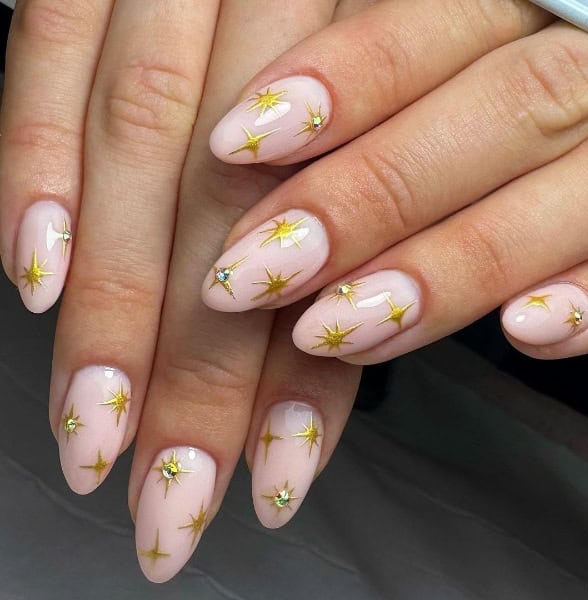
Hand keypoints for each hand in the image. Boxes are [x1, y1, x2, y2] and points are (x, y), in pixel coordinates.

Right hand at [0, 0, 363, 583]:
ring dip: (113, 296)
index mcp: (389, 54)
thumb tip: (317, 369)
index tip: (273, 473)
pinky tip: (33, 272)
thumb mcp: (385, 119)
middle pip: (233, 212)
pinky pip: (56, 47)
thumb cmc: (358, 43)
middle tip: (170, 495)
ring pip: (142, 142)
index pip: (340, 249)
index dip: (304, 370)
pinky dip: (36, 161)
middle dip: (197, 368)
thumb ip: (357, 231)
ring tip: (95, 425)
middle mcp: (285, 2)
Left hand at [202, 0, 587, 363]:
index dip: (338, 86)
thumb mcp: (439, 63)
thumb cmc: (482, 89)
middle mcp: (586, 69)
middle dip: (365, 205)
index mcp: (522, 8)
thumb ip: (381, 87)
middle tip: (258, 275)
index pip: (428, 32)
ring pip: (563, 200)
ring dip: (447, 276)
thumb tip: (253, 140)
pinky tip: (527, 333)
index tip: (234, 146)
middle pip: (494, 117)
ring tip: (339, 332)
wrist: (583, 103)